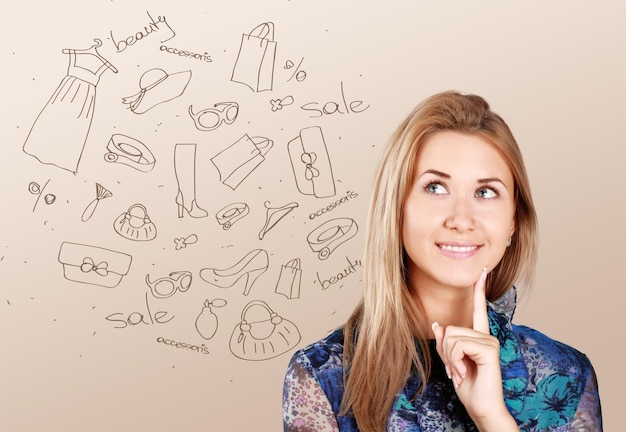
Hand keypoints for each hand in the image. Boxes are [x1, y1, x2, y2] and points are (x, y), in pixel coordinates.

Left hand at [432, 268, 518, 430]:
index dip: (479, 290)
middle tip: (456, 369)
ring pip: (452, 337)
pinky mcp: (489, 350)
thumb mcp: (451, 362)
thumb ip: (445, 343)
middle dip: (445, 351)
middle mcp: (487, 337)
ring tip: (461, 372)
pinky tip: (465, 373)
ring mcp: (490, 342)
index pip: (478, 310)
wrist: (481, 408)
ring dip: (450, 358)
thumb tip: (438, 324)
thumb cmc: (468, 387)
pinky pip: (458, 346)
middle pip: (450, 329)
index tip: (482, 270)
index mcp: (479, 338)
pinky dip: (455, 361)